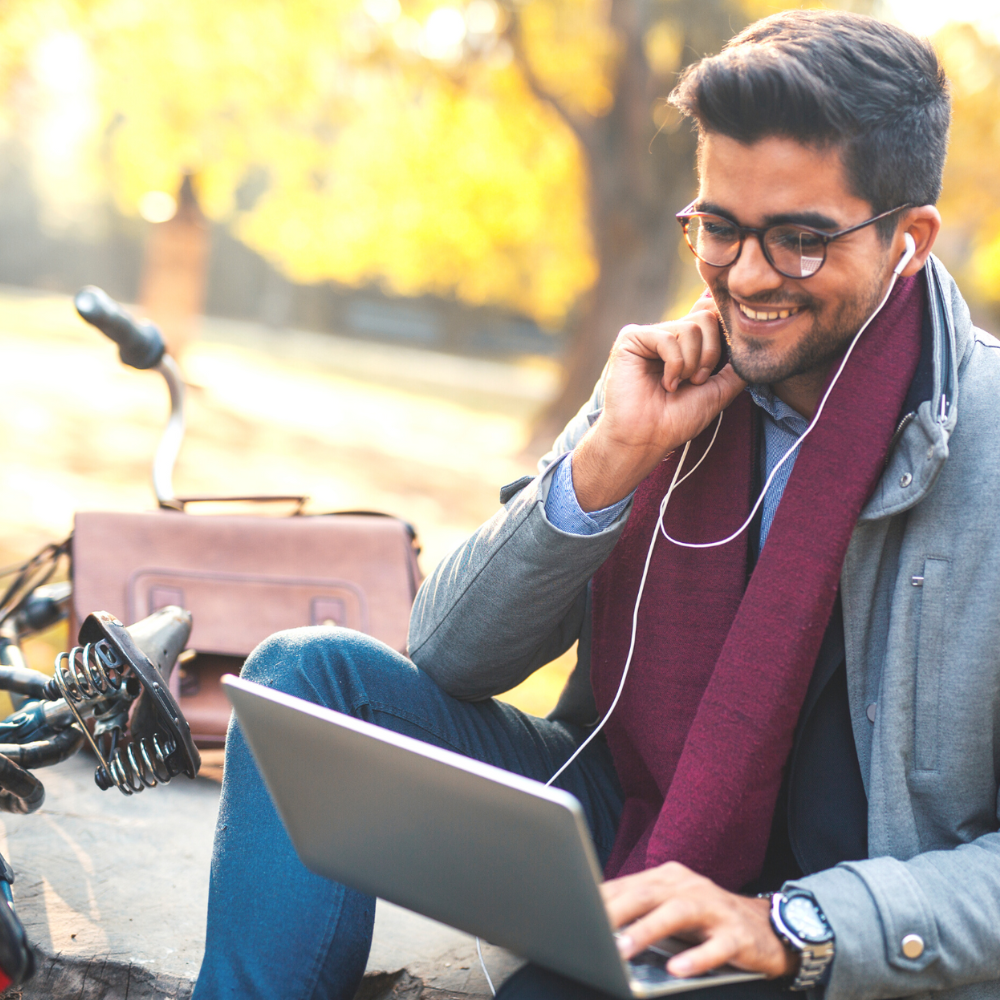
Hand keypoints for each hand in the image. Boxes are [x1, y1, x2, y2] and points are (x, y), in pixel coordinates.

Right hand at [572, 296, 745, 511]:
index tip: (723, 356)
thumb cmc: (676, 420)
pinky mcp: (631, 339)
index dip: (722, 325)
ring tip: (676, 386)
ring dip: (691, 364)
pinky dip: (674, 366)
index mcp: (686, 345)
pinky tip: (664, 384)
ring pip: (690, 328)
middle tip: (697, 381)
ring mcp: (650, 336)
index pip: (711, 315)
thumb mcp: (719, 392)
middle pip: (706, 318)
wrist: (646, 438)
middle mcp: (668, 335)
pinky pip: (668, 338)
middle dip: (710, 354)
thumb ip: (736, 367)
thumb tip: (752, 345)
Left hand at [601, 862, 797, 979]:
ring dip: (647, 930)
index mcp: (669, 878)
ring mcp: (715, 908)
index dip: (601, 897)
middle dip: (617, 910)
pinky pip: (716, 947)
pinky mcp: (737, 935)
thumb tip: (597, 920)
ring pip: (678, 914)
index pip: (629, 885)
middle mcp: (690, 886)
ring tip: (623, 949)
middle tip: (590, 927)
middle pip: (647, 893)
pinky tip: (677, 969)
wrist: (768, 927)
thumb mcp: (673, 907)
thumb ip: (641, 910)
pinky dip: (696, 958)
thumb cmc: (708, 919)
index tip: (573, 908)